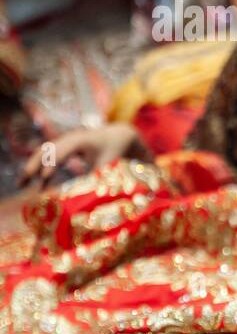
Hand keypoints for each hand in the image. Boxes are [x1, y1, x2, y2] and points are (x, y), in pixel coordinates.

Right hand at [20, 123, 147, 187]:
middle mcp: (68, 138)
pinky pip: (47, 157)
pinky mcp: (62, 147)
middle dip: (34, 166)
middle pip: (46, 151)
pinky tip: (39, 185)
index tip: (44, 178)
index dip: (53, 164)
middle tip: (23, 183)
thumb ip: (98, 178)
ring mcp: (63, 141)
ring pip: (42, 153)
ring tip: (21, 185)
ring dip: (31, 168)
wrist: (117, 136)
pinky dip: (40, 169)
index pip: (62, 151)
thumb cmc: (115, 151)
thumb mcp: (109, 165)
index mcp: (81, 140)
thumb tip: (88, 197)